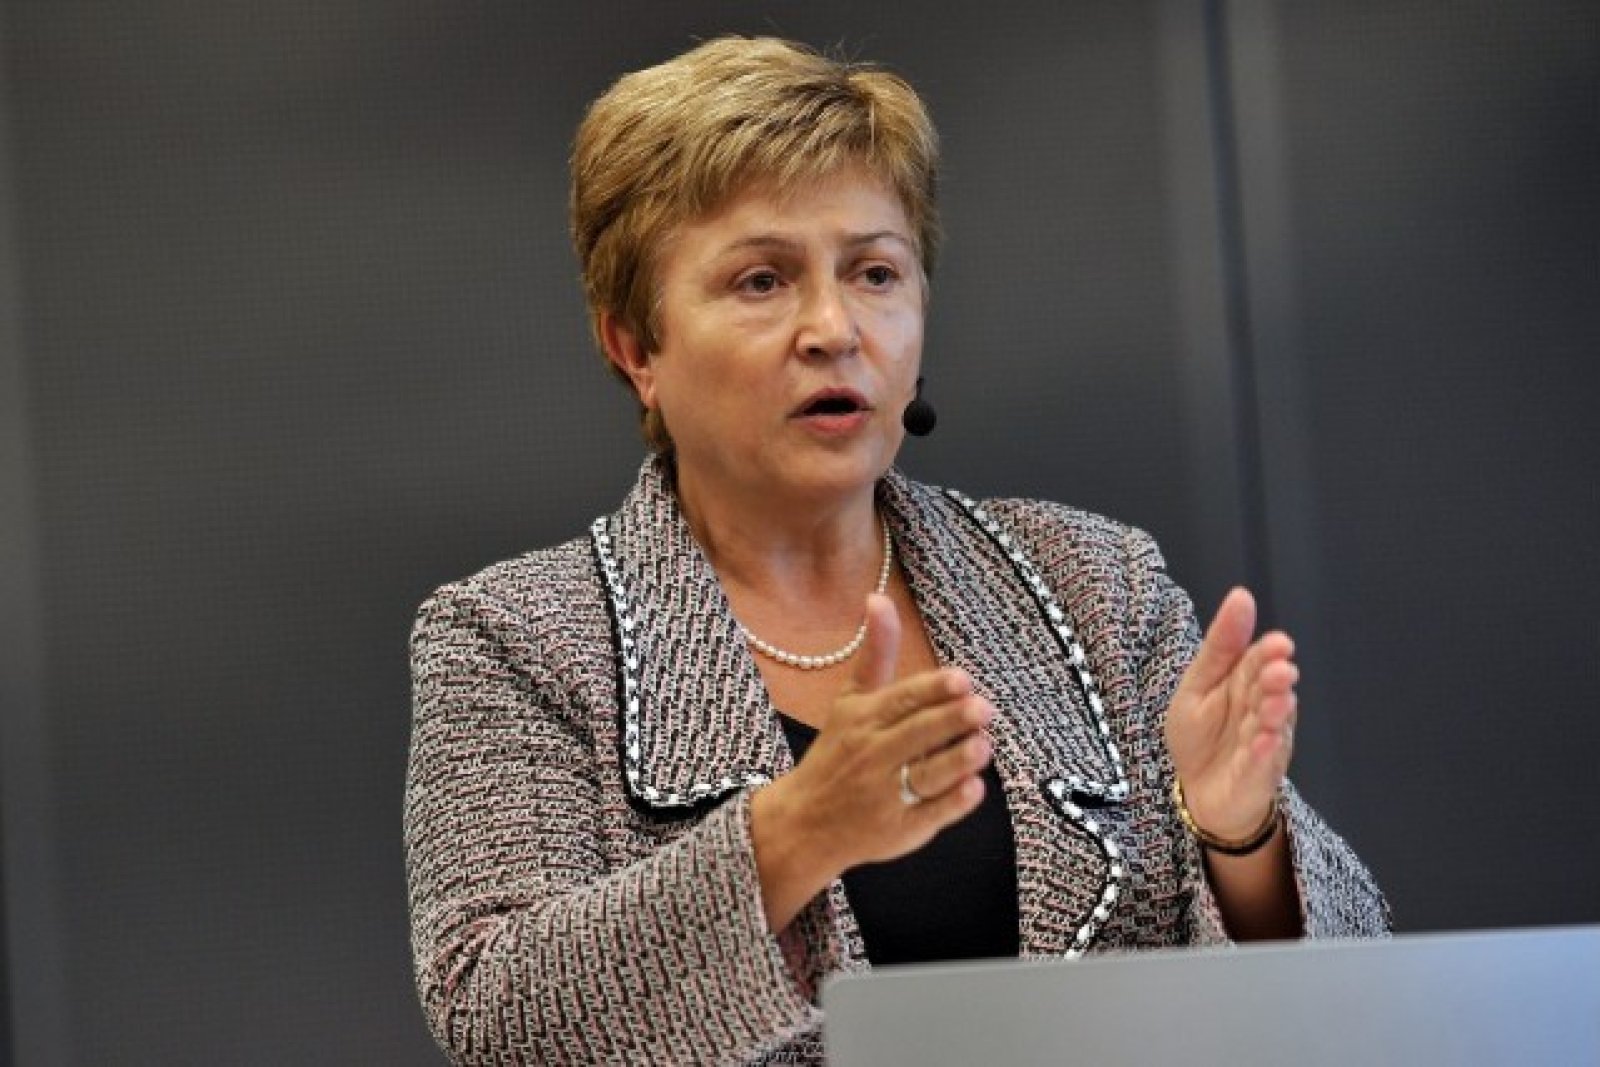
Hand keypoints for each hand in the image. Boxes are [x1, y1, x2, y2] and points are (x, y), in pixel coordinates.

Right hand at [750, 593, 992, 929]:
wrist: (805, 822)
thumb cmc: (838, 752)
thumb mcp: (851, 701)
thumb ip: (875, 653)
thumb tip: (878, 597)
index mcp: (862, 720)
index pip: (902, 700)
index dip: (933, 690)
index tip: (961, 679)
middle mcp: (872, 756)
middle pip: (918, 734)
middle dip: (953, 720)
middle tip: (984, 708)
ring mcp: (887, 795)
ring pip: (928, 775)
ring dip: (958, 760)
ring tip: (983, 745)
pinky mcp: (902, 830)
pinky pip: (933, 814)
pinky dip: (954, 801)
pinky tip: (974, 787)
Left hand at [1164, 588, 1296, 841]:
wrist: (1197, 790)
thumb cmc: (1201, 734)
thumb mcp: (1198, 684)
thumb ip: (1220, 646)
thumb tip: (1242, 595)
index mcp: (1246, 683)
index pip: (1256, 662)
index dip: (1267, 652)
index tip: (1278, 642)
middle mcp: (1261, 709)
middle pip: (1268, 691)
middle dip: (1274, 679)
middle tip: (1280, 668)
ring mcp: (1264, 742)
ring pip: (1271, 724)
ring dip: (1275, 711)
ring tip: (1278, 699)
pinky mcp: (1258, 774)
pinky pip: (1262, 762)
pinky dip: (1264, 752)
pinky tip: (1266, 739)